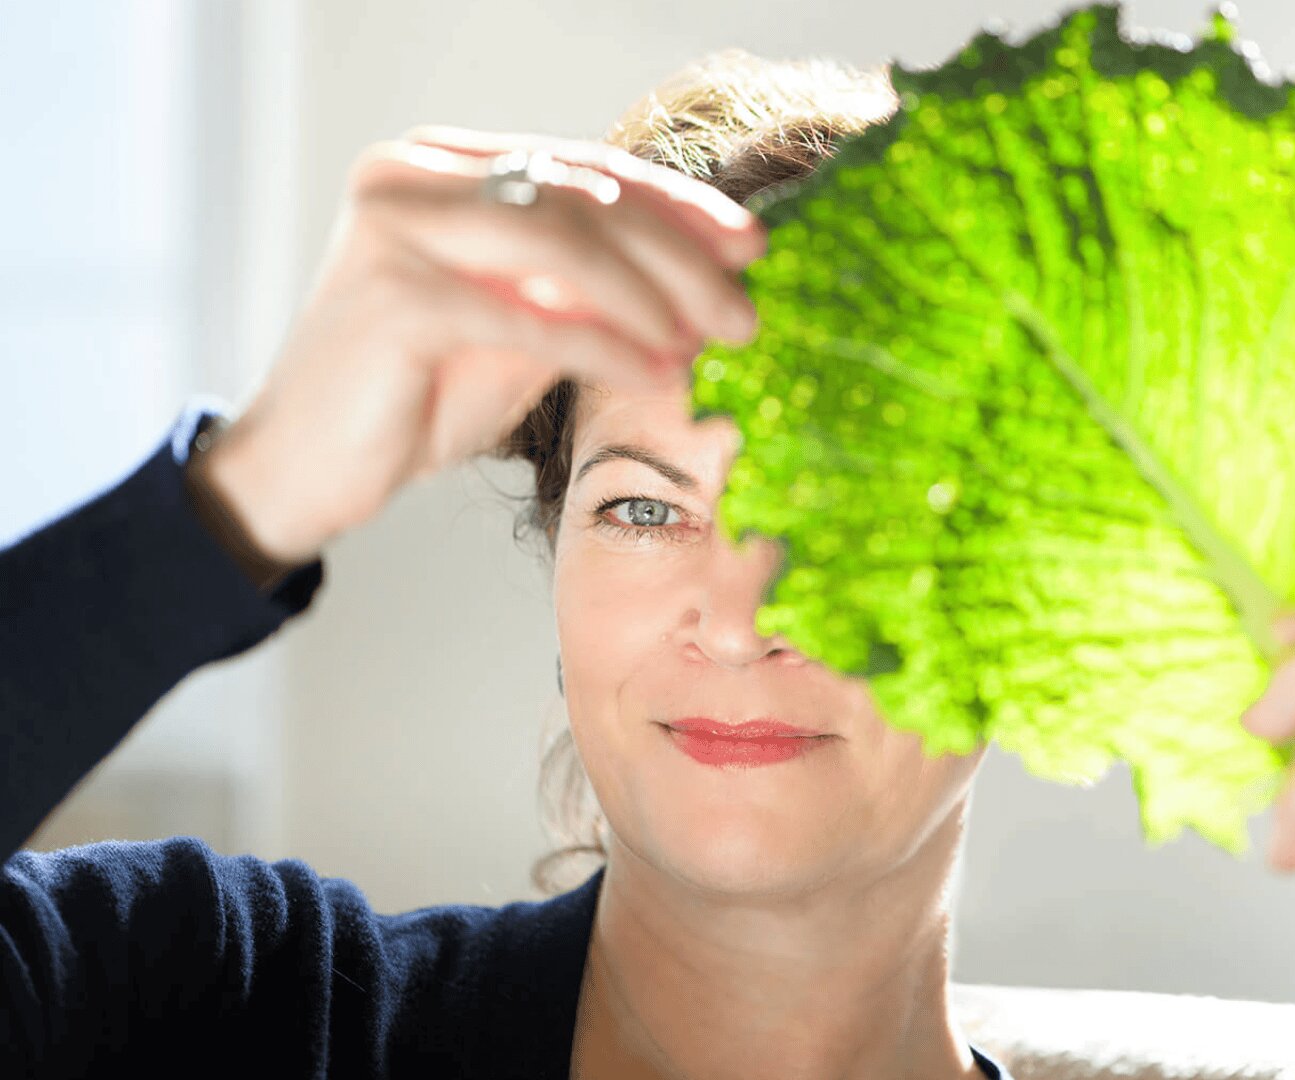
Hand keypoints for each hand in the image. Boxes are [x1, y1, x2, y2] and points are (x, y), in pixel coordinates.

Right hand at [203, 126, 766, 564]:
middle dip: (680, 253)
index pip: (585, 169)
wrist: (307, 468)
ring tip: (710, 341)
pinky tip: (658, 372)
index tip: (752, 247)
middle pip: (582, 196)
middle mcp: (413, 175)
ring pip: (560, 239)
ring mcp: (397, 228)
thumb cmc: (419, 393)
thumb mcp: (525, 323)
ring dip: (652, 294)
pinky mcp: (394, 297)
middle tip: (746, 308)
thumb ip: (595, 287)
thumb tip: (713, 274)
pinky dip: (604, 344)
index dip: (678, 206)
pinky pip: (528, 315)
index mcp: (446, 163)